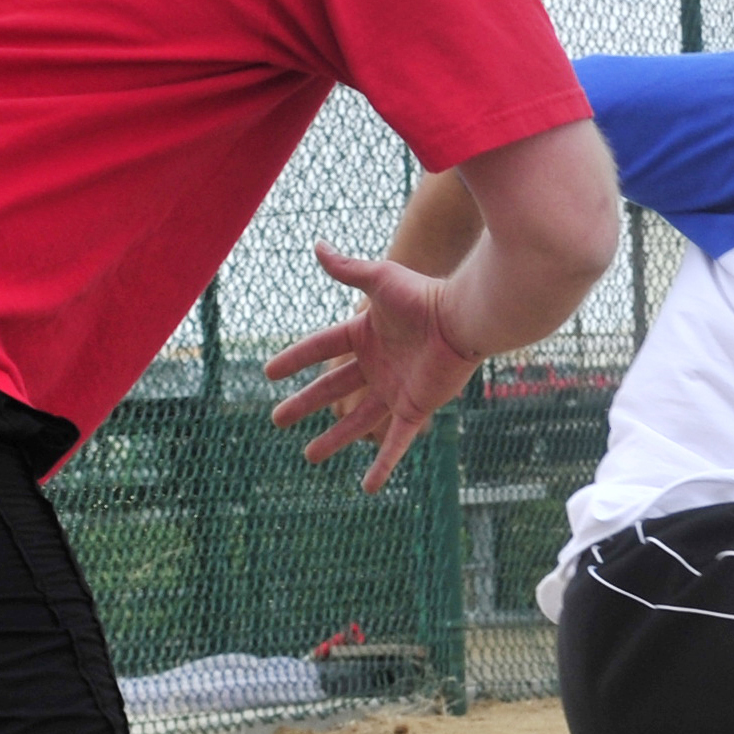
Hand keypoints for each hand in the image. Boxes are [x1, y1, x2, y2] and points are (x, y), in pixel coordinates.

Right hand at [263, 244, 479, 492]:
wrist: (465, 320)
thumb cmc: (424, 296)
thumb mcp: (379, 279)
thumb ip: (348, 269)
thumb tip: (317, 245)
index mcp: (366, 333)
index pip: (320, 348)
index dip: (294, 359)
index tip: (268, 373)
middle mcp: (378, 363)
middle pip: (333, 388)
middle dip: (305, 404)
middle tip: (278, 419)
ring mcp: (396, 388)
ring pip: (358, 421)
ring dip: (334, 440)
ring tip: (309, 457)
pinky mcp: (416, 408)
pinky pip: (395, 442)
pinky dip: (382, 465)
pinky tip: (367, 487)